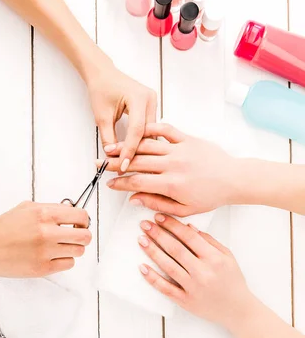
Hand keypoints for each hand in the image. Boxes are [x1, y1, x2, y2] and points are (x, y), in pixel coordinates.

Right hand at [0, 202, 90, 277]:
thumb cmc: (3, 229)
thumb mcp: (26, 208)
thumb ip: (50, 208)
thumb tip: (71, 211)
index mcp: (44, 214)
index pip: (81, 216)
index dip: (83, 220)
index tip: (79, 224)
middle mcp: (47, 232)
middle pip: (85, 236)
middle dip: (83, 236)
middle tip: (74, 236)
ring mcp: (46, 252)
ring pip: (78, 251)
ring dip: (73, 248)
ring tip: (60, 247)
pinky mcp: (43, 268)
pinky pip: (68, 264)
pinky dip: (64, 260)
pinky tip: (52, 256)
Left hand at [87, 66, 156, 172]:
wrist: (103, 74)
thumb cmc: (101, 89)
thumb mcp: (102, 116)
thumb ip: (108, 138)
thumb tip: (113, 157)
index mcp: (139, 97)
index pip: (137, 130)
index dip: (130, 150)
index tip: (123, 165)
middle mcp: (150, 98)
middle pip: (146, 133)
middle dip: (136, 151)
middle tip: (127, 167)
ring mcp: (153, 102)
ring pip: (150, 132)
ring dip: (140, 147)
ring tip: (132, 162)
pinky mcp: (151, 107)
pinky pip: (149, 128)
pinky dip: (141, 140)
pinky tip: (136, 152)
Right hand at [101, 122, 239, 215]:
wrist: (233, 179)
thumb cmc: (210, 196)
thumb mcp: (183, 208)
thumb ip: (157, 204)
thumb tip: (134, 199)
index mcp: (171, 184)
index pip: (137, 181)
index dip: (120, 183)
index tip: (110, 184)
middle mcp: (174, 164)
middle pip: (137, 161)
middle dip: (117, 163)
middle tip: (103, 165)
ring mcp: (181, 149)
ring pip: (147, 144)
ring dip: (128, 145)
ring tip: (113, 147)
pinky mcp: (188, 138)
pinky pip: (166, 130)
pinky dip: (151, 128)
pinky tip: (139, 130)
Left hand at [137, 214, 254, 329]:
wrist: (237, 309)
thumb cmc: (232, 280)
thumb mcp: (227, 256)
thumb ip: (209, 241)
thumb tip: (188, 226)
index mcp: (214, 259)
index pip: (189, 237)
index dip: (172, 225)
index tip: (160, 218)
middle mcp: (203, 272)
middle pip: (175, 249)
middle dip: (158, 234)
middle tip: (145, 225)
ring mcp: (192, 287)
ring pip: (168, 266)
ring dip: (152, 251)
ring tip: (141, 240)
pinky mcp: (185, 301)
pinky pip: (165, 288)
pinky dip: (152, 278)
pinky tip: (142, 267)